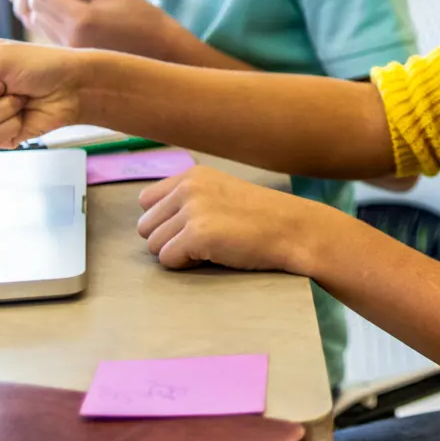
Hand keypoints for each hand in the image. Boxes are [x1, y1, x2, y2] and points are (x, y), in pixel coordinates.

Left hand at [20, 0, 181, 54]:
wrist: (161, 48)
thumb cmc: (140, 14)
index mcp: (80, 18)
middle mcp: (70, 38)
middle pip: (34, 6)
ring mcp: (70, 50)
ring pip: (38, 20)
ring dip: (39, 0)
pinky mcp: (73, 55)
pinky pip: (49, 31)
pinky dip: (49, 14)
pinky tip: (61, 1)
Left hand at [136, 167, 330, 272]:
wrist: (294, 230)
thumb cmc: (261, 218)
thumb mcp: (221, 193)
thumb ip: (189, 199)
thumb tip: (153, 222)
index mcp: (191, 175)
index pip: (146, 201)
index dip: (165, 221)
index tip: (191, 227)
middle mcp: (188, 188)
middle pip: (145, 226)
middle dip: (168, 239)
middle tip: (202, 242)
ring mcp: (192, 210)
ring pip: (153, 245)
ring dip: (177, 253)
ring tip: (209, 249)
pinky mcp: (197, 235)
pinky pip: (167, 260)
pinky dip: (186, 265)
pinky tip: (213, 256)